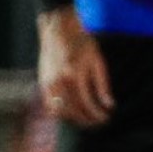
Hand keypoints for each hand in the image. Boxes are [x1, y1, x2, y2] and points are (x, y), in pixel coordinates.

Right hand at [37, 9, 114, 127]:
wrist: (59, 29)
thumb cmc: (81, 42)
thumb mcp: (97, 60)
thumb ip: (102, 85)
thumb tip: (109, 106)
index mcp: (75, 74)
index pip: (87, 103)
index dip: (97, 114)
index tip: (106, 118)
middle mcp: (60, 81)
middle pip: (74, 111)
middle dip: (87, 120)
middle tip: (98, 121)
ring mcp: (49, 83)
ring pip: (61, 111)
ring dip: (74, 118)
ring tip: (86, 118)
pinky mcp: (42, 83)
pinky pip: (49, 106)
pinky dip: (60, 113)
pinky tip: (71, 112)